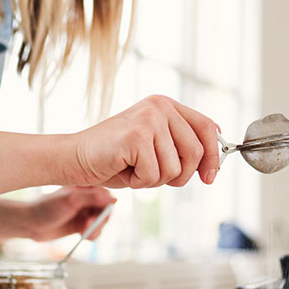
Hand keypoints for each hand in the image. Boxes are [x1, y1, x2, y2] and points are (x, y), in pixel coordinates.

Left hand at [25, 186, 115, 241]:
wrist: (31, 223)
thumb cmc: (47, 207)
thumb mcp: (71, 200)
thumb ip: (93, 198)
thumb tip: (115, 199)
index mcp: (85, 187)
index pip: (106, 195)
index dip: (105, 207)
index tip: (95, 215)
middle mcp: (87, 199)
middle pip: (106, 210)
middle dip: (99, 221)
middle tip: (88, 226)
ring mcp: (84, 212)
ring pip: (101, 223)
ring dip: (96, 230)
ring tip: (83, 232)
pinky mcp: (81, 225)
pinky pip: (95, 231)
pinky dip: (92, 235)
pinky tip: (82, 236)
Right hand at [68, 95, 219, 188]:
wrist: (75, 158)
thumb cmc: (113, 159)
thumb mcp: (154, 149)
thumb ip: (180, 148)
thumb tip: (211, 165)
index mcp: (165, 105)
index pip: (206, 128)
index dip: (213, 157)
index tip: (209, 178)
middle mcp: (159, 106)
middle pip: (195, 152)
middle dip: (179, 176)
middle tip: (153, 176)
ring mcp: (148, 119)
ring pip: (175, 169)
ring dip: (154, 180)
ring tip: (133, 169)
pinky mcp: (136, 136)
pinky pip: (153, 175)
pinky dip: (138, 182)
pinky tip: (123, 170)